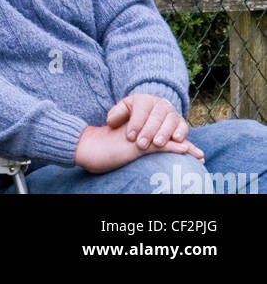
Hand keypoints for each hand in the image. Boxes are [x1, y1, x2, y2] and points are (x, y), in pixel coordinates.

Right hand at [74, 121, 203, 173]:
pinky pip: (160, 145)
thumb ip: (134, 151)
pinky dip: (174, 147)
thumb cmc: (102, 151)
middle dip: (187, 147)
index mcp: (140, 135)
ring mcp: (141, 137)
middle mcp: (143, 134)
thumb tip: (141, 156)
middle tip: (201, 156)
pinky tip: (184, 149)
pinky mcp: (138, 144)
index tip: (193, 153)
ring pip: (168, 140)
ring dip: (185, 148)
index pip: (163, 139)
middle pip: (169, 139)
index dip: (178, 144)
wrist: (89, 147)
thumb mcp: (122, 152)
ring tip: (199, 156)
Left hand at [106, 94, 192, 152]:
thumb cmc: (134, 115)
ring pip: (170, 121)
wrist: (152, 111)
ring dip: (164, 133)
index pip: (141, 110)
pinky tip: (176, 140)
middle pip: (155, 116)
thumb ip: (115, 114)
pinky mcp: (181, 123)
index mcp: (144, 100)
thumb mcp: (123, 111)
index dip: (135, 123)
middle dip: (148, 131)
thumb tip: (111, 121)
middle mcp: (160, 104)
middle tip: (141, 144)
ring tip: (156, 144)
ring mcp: (172, 113)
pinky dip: (181, 132)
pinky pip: (183, 127)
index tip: (130, 136)